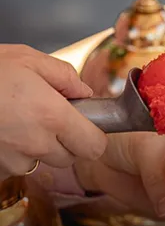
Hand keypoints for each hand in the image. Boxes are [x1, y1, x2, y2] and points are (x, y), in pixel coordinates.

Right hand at [0, 44, 106, 180]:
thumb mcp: (28, 59)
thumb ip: (66, 77)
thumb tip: (85, 93)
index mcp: (53, 116)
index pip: (95, 147)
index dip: (94, 137)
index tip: (88, 126)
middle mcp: (36, 144)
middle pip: (71, 157)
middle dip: (67, 140)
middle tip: (49, 117)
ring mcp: (13, 160)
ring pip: (43, 162)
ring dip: (39, 147)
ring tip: (19, 120)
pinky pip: (17, 166)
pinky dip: (15, 152)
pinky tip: (3, 130)